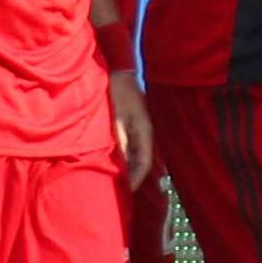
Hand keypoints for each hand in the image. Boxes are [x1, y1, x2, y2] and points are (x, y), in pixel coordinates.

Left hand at [110, 72, 154, 188]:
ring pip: (137, 154)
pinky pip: (130, 146)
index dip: (136, 178)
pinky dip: (124, 157)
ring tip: (118, 182)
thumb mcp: (116, 117)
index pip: (145, 162)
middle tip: (121, 192)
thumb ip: (120, 140)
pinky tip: (116, 163)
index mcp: (145, 131)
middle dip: (134, 177)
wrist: (116, 70)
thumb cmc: (116, 92)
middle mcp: (145, 132)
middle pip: (143, 160)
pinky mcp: (131, 125)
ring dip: (129, 168)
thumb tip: (122, 164)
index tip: (127, 191)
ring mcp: (139, 129)